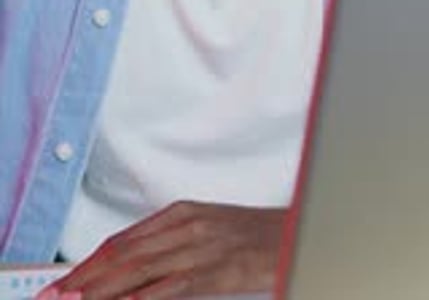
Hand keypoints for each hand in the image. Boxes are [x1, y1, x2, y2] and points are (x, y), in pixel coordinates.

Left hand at [46, 200, 285, 298]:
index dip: (89, 263)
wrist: (295, 234)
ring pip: (138, 271)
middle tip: (56, 296)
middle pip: (123, 255)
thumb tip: (132, 264)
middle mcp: (184, 226)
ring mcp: (198, 248)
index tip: (65, 281)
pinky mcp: (214, 271)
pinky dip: (140, 299)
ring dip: (101, 290)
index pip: (122, 240)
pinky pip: (169, 288)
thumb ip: (169, 241)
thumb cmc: (252, 234)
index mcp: (179, 213)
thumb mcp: (205, 228)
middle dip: (84, 278)